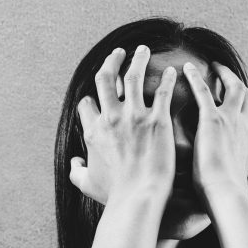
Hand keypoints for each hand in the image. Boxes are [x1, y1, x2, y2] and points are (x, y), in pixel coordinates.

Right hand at [70, 46, 177, 206]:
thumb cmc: (114, 194)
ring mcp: (134, 116)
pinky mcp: (157, 120)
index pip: (87, 103)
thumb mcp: (86, 183)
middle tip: (118, 54)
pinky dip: (168, 79)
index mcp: (93, 131)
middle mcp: (111, 118)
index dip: (92, 98)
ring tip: (143, 50)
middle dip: (111, 62)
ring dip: (138, 59)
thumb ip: (76, 171)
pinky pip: (163, 91)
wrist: (137, 198)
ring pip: (133, 76)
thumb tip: (74, 163)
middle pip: (105, 79)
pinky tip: (173, 71)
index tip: (99, 95)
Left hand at [183, 61, 247, 200]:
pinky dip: (196, 78)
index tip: (233, 102)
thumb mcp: (232, 177)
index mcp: (247, 140)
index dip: (242, 108)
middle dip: (238, 83)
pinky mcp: (214, 120)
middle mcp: (243, 126)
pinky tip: (186, 68)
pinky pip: (205, 91)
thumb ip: (231, 168)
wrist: (225, 194)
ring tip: (213, 65)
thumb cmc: (224, 194)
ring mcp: (231, 121)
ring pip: (234, 87)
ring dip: (224, 74)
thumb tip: (232, 171)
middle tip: (225, 74)